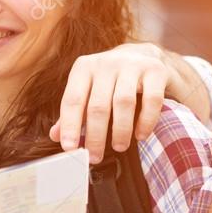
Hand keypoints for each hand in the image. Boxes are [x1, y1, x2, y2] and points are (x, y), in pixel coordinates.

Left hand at [51, 43, 171, 162]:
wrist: (145, 55)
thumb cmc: (112, 79)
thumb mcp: (89, 90)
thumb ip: (74, 112)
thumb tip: (56, 136)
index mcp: (84, 68)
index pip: (73, 99)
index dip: (70, 126)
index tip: (70, 148)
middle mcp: (106, 63)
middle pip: (98, 105)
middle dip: (96, 135)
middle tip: (95, 157)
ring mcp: (132, 64)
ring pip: (124, 102)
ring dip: (120, 130)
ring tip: (119, 147)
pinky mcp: (156, 70)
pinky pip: (151, 100)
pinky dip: (146, 121)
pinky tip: (140, 136)